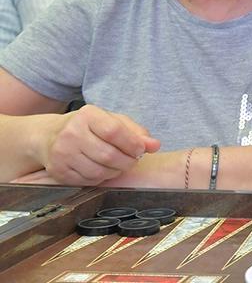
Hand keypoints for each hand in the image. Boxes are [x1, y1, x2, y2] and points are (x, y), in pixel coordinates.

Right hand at [40, 105, 160, 185]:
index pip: (114, 132)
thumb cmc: (89, 127)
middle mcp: (71, 133)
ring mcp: (62, 153)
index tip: (141, 149)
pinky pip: (88, 181)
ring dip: (116, 171)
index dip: (132, 144)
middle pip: (108, 155)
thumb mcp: (113, 121)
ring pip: (99, 171)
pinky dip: (101, 178)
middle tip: (132, 160)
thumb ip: (136, 132)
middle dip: (127, 161)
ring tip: (119, 165)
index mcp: (87, 115)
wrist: (51, 136)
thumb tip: (155, 146)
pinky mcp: (58, 170)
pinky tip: (102, 169)